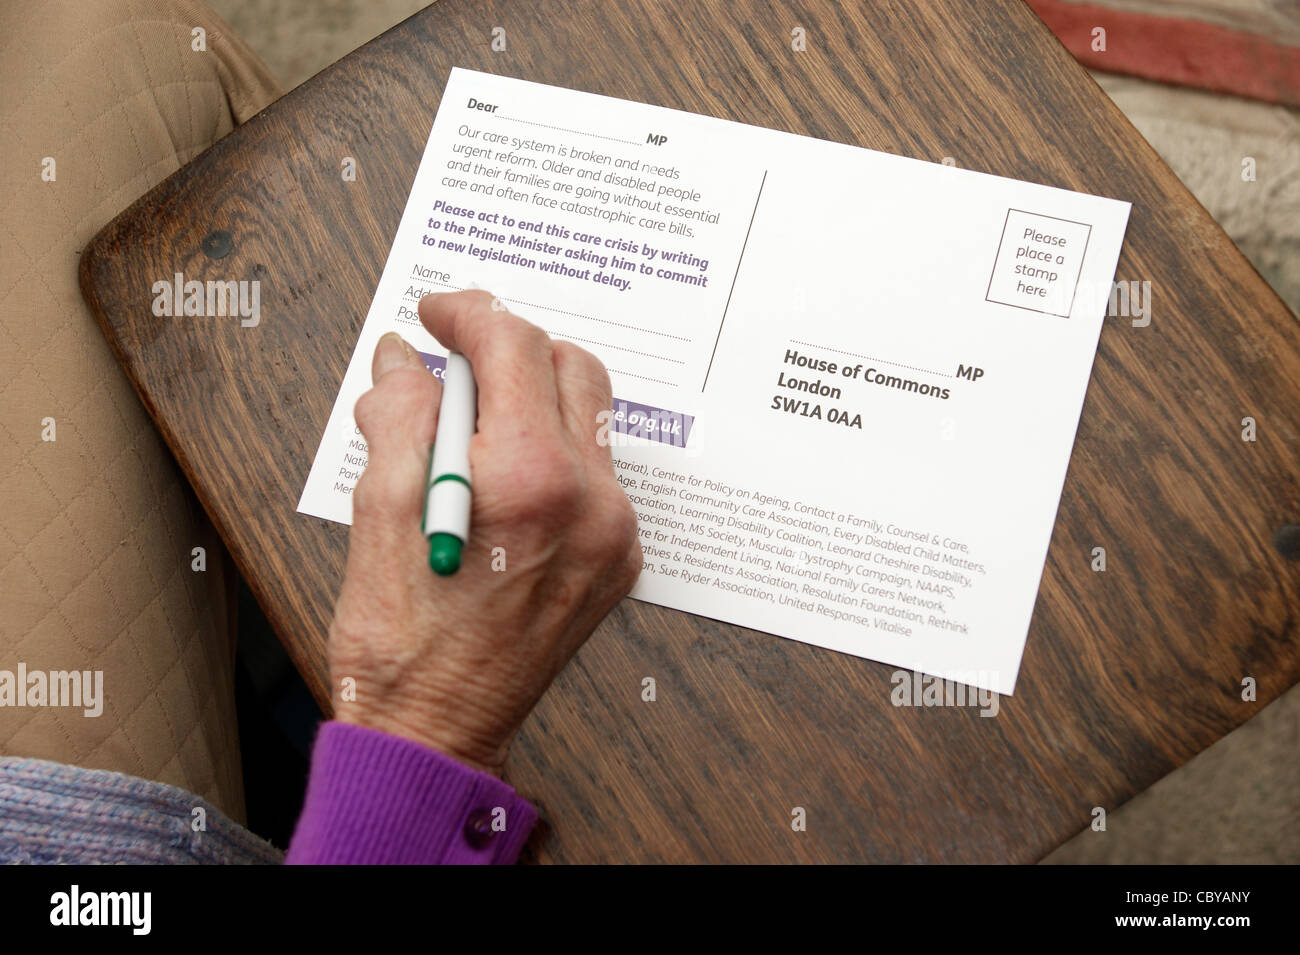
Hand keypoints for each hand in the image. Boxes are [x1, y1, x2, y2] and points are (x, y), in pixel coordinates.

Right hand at [328, 290, 642, 774]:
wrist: (438, 732)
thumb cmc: (402, 641)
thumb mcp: (378, 510)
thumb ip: (399, 414)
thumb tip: (408, 360)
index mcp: (532, 478)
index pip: (516, 346)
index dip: (469, 315)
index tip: (438, 316)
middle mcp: (592, 499)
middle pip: (569, 367)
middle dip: (510, 350)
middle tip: (453, 369)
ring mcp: (614, 533)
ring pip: (588, 418)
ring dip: (532, 400)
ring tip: (467, 432)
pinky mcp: (618, 559)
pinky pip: (595, 471)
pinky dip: (551, 452)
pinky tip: (501, 480)